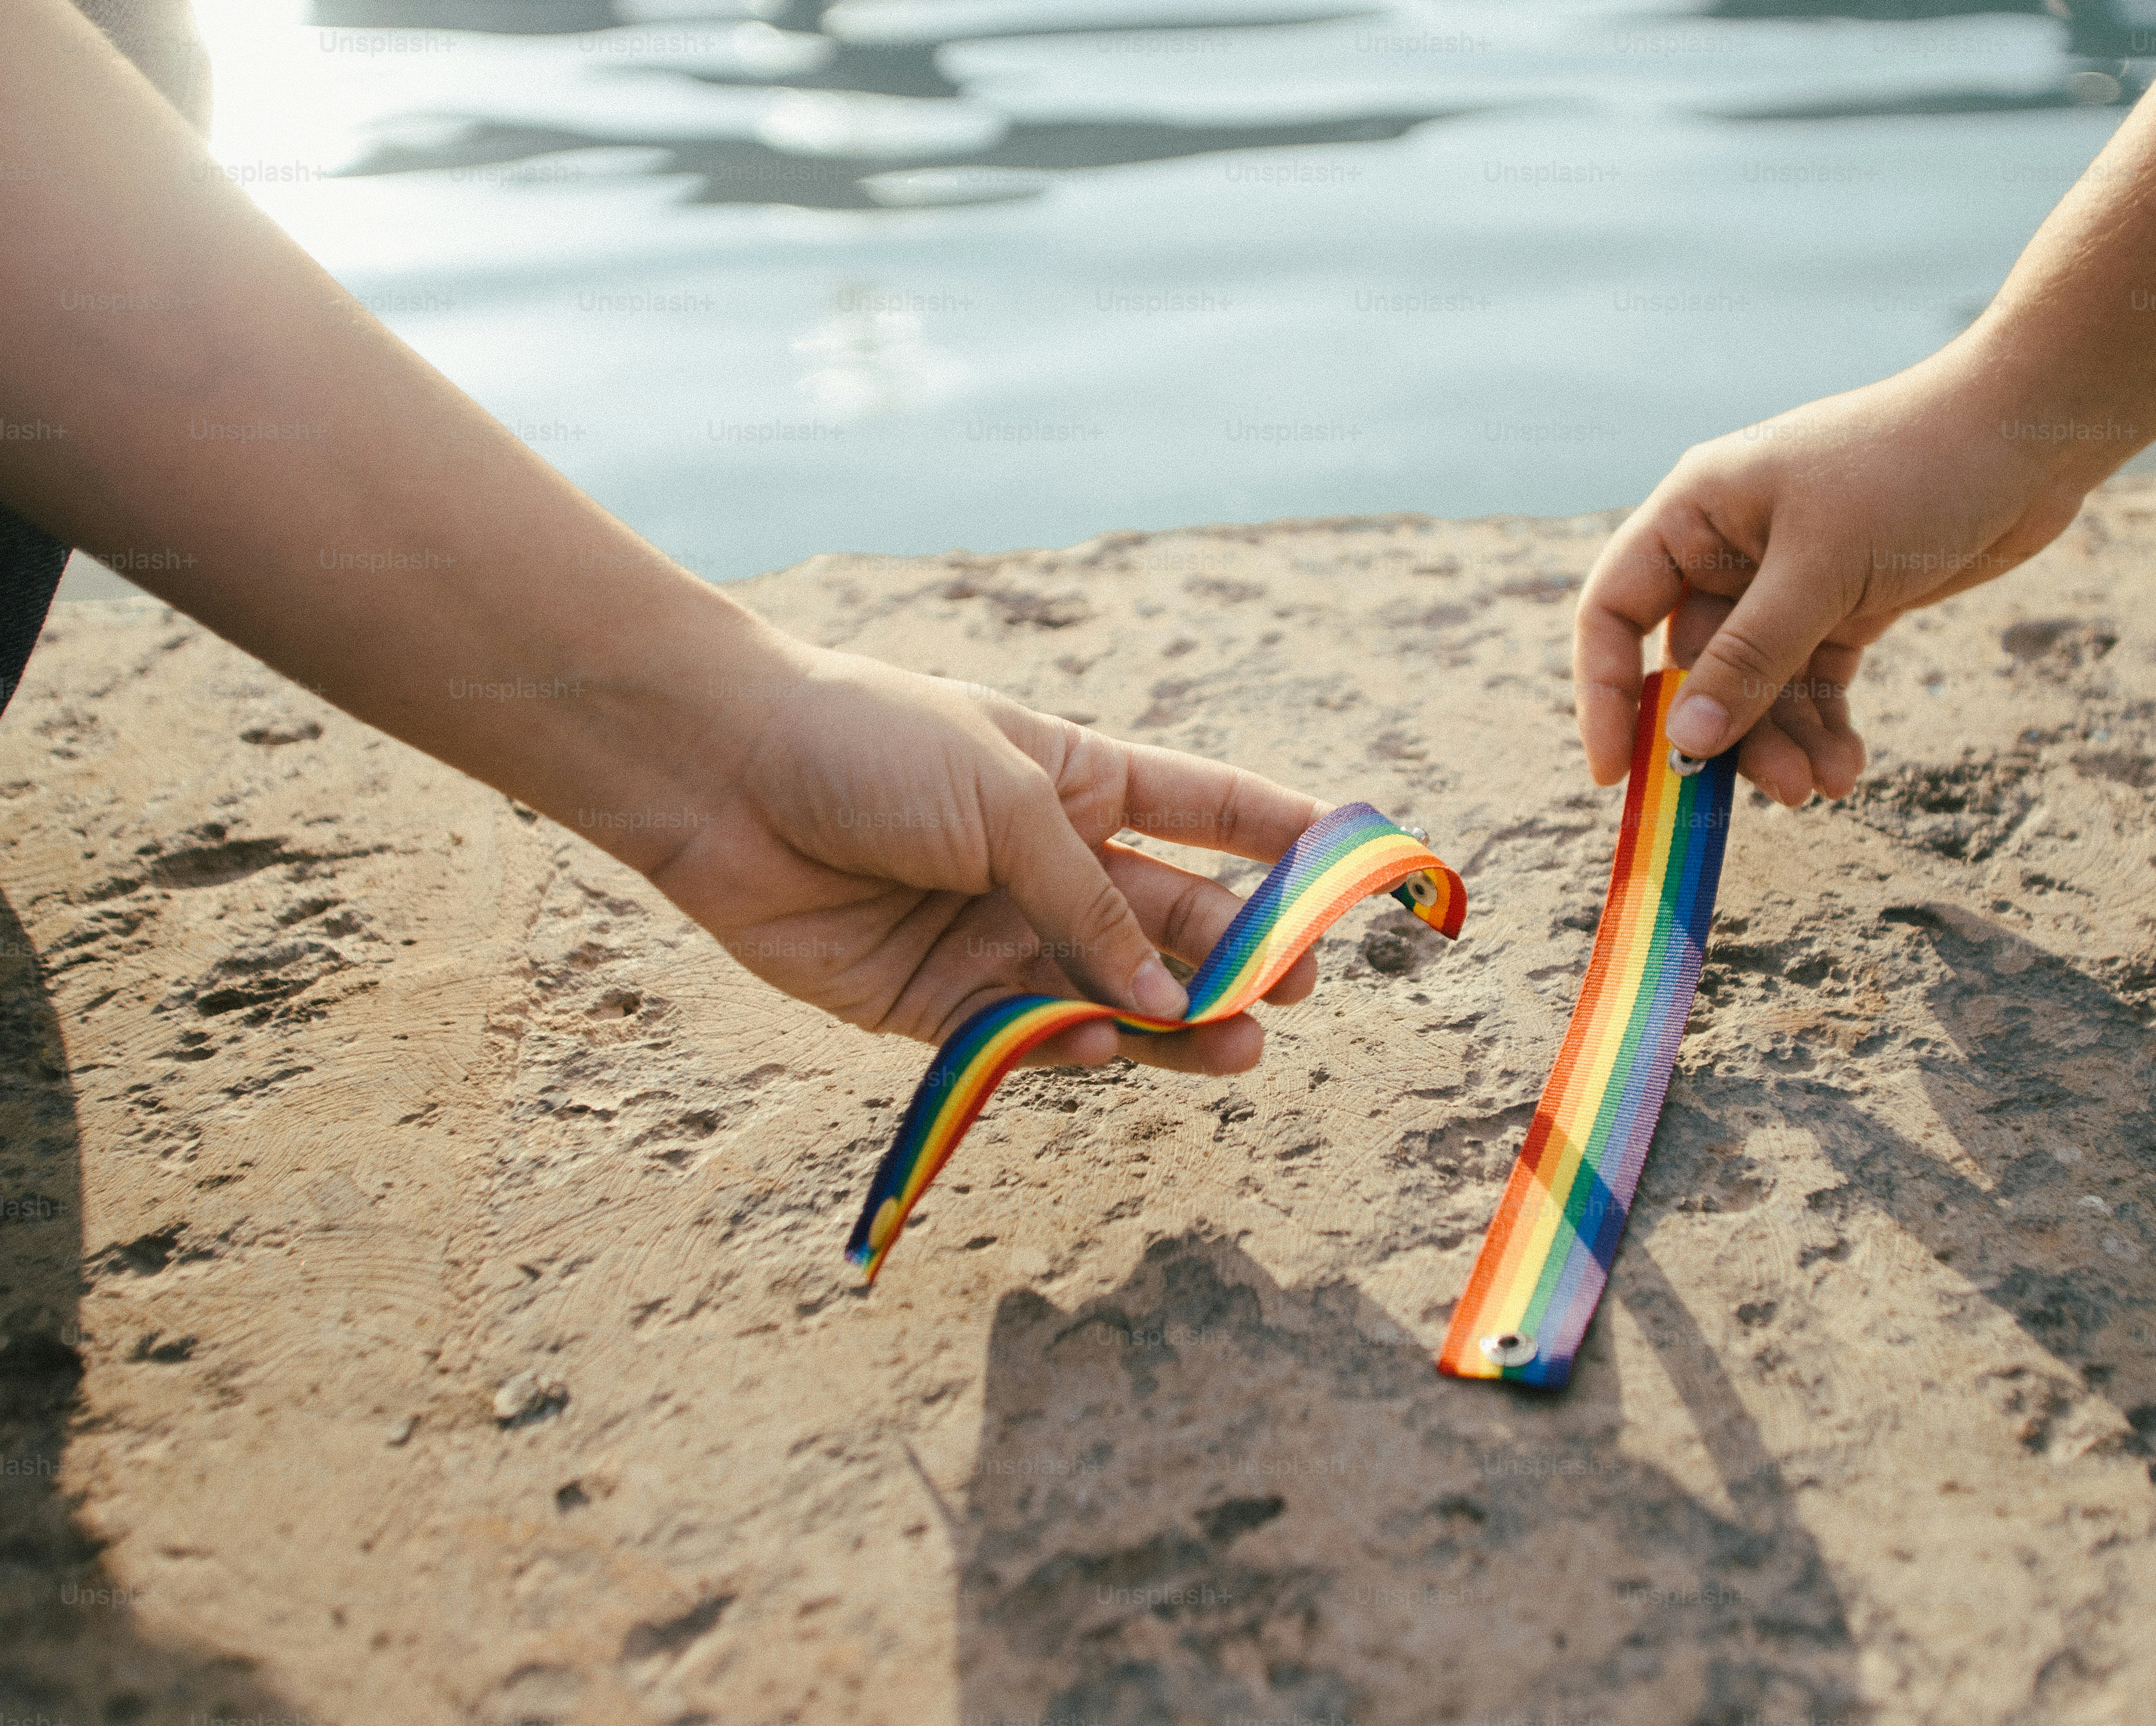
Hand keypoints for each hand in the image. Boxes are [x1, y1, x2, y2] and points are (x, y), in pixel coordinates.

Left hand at [644, 645, 1331, 1075]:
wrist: (721, 774)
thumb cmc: (868, 745)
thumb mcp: (1006, 802)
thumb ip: (1094, 902)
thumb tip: (1176, 999)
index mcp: (1079, 781)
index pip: (1209, 811)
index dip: (1285, 838)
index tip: (1363, 868)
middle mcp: (1049, 864)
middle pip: (1172, 922)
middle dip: (1238, 956)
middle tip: (1291, 991)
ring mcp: (997, 936)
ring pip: (1110, 998)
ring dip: (1172, 1026)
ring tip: (1236, 1050)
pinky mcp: (936, 1005)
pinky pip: (1024, 1039)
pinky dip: (1066, 1048)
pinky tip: (1096, 1044)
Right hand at [1572, 355, 2098, 799]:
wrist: (2031, 431)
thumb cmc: (1913, 468)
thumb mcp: (1822, 568)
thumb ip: (1750, 657)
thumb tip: (1685, 740)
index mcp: (1696, 512)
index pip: (1616, 611)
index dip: (1605, 693)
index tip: (1616, 772)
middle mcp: (1730, 547)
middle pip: (1695, 665)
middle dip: (1729, 734)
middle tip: (1769, 792)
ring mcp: (1790, 578)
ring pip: (1759, 684)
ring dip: (1783, 741)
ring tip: (1822, 786)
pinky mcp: (1847, 604)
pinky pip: (1813, 682)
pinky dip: (1824, 726)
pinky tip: (1845, 766)